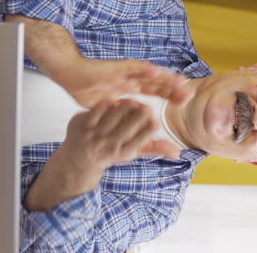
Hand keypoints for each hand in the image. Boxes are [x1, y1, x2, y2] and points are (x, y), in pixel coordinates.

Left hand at [24, 99, 179, 210]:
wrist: (78, 159)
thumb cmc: (111, 151)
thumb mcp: (131, 152)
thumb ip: (154, 148)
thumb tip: (178, 153)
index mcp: (122, 152)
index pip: (139, 141)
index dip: (147, 131)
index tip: (156, 120)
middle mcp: (108, 146)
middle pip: (126, 130)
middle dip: (138, 119)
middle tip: (148, 107)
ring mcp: (93, 135)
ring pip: (112, 118)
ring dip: (124, 109)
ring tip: (134, 101)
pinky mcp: (82, 125)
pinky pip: (96, 112)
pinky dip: (105, 104)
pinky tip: (114, 97)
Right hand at [59, 58, 192, 108]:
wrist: (70, 75)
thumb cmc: (91, 93)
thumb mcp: (112, 111)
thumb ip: (128, 119)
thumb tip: (141, 127)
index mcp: (132, 87)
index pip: (156, 91)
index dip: (170, 95)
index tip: (186, 101)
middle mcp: (130, 78)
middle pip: (155, 82)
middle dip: (172, 87)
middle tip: (189, 92)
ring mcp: (120, 73)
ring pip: (145, 74)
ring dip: (161, 77)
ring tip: (177, 81)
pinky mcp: (108, 69)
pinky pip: (124, 71)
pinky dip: (138, 73)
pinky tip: (151, 74)